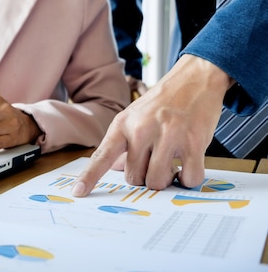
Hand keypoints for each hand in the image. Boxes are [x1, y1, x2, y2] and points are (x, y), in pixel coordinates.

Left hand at [71, 55, 232, 196]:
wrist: (194, 79)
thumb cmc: (160, 103)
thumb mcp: (133, 118)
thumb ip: (122, 145)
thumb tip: (113, 169)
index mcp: (122, 125)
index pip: (102, 156)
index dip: (89, 176)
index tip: (78, 192)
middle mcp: (142, 130)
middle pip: (134, 178)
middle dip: (143, 176)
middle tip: (154, 161)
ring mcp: (169, 135)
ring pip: (157, 181)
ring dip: (165, 180)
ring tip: (171, 164)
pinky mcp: (194, 141)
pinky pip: (189, 178)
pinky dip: (188, 180)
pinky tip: (187, 167)